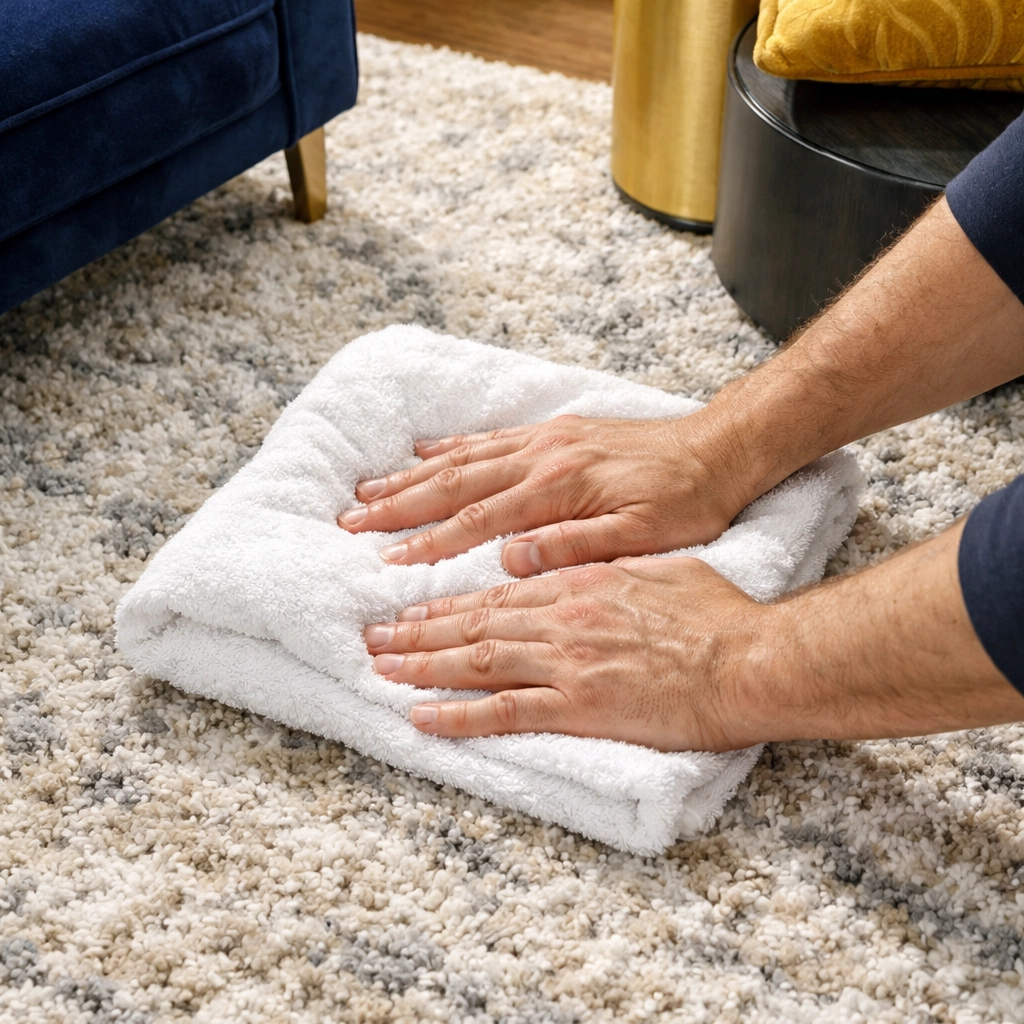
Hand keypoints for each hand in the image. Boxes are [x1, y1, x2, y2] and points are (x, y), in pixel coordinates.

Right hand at [337, 415, 751, 575]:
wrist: (720, 449)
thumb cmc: (686, 502)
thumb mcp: (642, 538)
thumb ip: (573, 548)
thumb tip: (511, 559)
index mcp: (559, 489)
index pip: (478, 521)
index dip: (428, 544)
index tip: (386, 562)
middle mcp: (542, 458)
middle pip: (454, 483)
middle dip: (398, 504)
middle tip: (350, 521)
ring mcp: (545, 440)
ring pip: (463, 457)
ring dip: (412, 475)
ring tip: (368, 488)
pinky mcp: (555, 431)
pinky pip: (489, 437)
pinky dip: (450, 445)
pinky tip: (424, 451)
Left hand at [363, 557, 770, 752]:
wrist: (748, 658)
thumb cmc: (713, 613)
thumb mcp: (652, 565)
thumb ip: (597, 560)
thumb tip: (554, 556)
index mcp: (577, 581)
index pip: (495, 590)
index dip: (447, 601)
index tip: (412, 607)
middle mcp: (560, 617)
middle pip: (472, 623)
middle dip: (417, 630)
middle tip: (374, 637)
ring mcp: (565, 662)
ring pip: (475, 660)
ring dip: (422, 665)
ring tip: (382, 669)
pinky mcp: (579, 707)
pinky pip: (504, 712)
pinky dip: (458, 716)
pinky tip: (422, 719)